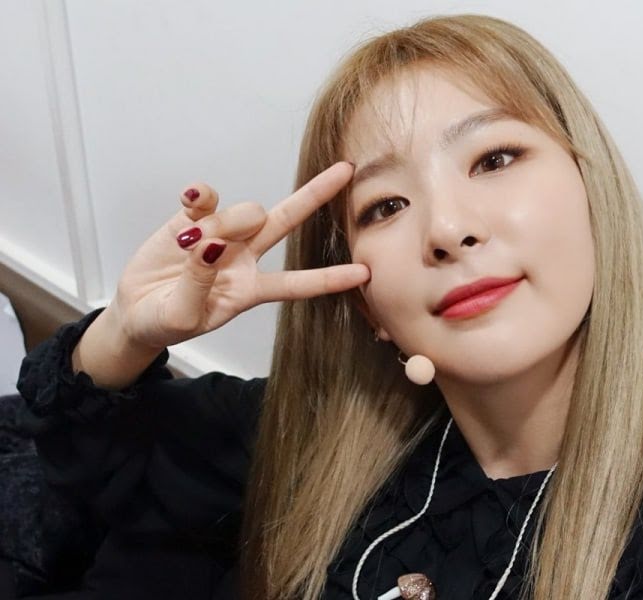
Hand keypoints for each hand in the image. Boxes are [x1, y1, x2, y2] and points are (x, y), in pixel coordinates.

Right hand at [107, 161, 367, 350]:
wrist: (134, 313)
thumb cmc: (165, 321)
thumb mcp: (183, 315)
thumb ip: (198, 281)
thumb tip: (210, 244)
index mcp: (251, 290)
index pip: (297, 284)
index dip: (330, 279)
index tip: (365, 273)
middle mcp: (245, 258)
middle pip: (287, 222)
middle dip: (316, 195)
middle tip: (347, 170)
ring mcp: (220, 235)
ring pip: (244, 212)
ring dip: (227, 221)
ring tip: (191, 246)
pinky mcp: (191, 219)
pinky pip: (206, 198)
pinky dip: (201, 195)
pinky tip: (191, 198)